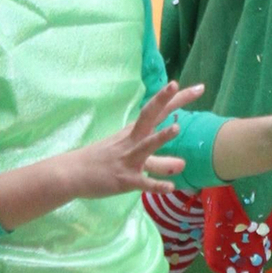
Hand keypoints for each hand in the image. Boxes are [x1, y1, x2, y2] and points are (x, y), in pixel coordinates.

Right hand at [63, 81, 202, 197]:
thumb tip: (183, 164)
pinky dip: (155, 184)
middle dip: (164, 101)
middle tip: (179, 85)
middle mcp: (131, 141)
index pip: (156, 110)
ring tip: (177, 128)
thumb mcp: (132, 157)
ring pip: (146, 146)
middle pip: (149, 116)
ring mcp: (128, 159)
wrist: (72, 173)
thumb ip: (160, 162)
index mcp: (133, 132)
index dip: (175, 98)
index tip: (199, 88)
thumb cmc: (103, 161)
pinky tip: (170, 187)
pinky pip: (142, 182)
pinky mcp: (124, 179)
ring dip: (160, 137)